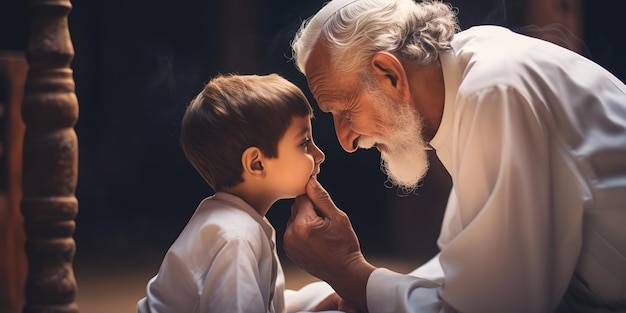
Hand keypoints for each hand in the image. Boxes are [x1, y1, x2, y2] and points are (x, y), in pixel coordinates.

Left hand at [284, 177, 374, 310]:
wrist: (344, 272)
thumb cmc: (345, 245)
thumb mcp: (338, 218)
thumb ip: (321, 198)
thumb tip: (310, 181)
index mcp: (303, 224)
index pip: (302, 197)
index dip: (316, 201)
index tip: (325, 211)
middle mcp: (291, 234)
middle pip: (296, 208)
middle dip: (309, 211)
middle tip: (325, 224)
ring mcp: (288, 244)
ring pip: (294, 220)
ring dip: (304, 221)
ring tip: (321, 234)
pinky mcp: (289, 251)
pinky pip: (292, 232)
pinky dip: (301, 233)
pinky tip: (315, 241)